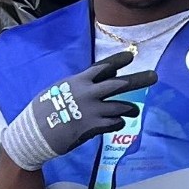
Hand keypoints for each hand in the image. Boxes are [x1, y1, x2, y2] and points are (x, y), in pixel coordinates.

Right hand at [0, 50, 155, 170]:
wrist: (34, 131)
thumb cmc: (45, 109)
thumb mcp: (60, 89)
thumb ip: (82, 84)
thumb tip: (102, 78)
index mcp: (78, 81)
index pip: (102, 67)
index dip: (117, 61)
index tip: (131, 56)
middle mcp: (87, 93)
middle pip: (118, 84)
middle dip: (138, 79)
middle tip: (154, 76)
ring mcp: (91, 110)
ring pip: (120, 106)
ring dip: (130, 108)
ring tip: (134, 110)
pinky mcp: (92, 127)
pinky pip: (114, 123)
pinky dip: (118, 122)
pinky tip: (117, 123)